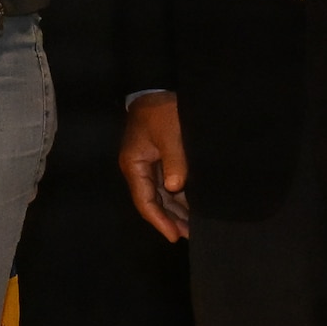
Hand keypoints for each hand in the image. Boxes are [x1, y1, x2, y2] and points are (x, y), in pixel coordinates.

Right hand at [119, 91, 190, 240]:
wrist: (156, 88)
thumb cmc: (161, 111)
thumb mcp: (169, 134)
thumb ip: (174, 162)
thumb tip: (175, 188)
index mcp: (134, 165)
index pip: (145, 201)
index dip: (159, 220)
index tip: (174, 236)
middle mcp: (138, 168)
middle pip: (152, 202)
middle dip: (170, 219)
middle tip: (189, 235)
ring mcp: (147, 164)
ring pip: (160, 195)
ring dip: (175, 210)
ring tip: (192, 226)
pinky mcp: (158, 159)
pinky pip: (166, 184)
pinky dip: (177, 197)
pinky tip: (191, 206)